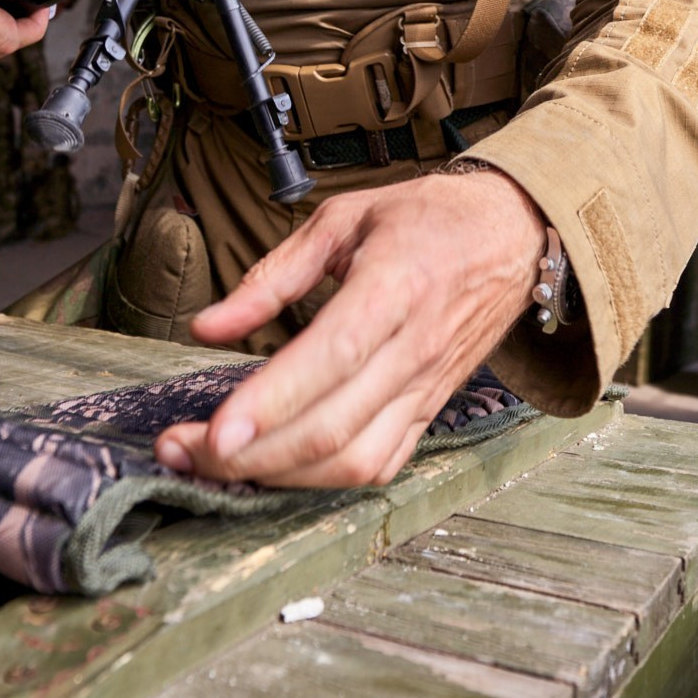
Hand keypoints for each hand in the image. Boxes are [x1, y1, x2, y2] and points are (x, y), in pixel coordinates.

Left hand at [153, 168, 544, 487]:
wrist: (514, 233)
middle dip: (251, 453)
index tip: (214, 431)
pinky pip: (380, 465)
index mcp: (395, 285)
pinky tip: (276, 467)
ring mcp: (427, 387)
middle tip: (183, 451)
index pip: (333, 357)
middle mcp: (415, 347)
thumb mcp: (345, 218)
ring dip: (280, 475)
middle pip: (335, 426)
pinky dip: (324, 480)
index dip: (272, 402)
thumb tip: (206, 326)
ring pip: (356, 460)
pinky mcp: (431, 409)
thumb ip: (273, 275)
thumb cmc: (429, 217)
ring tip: (217, 462)